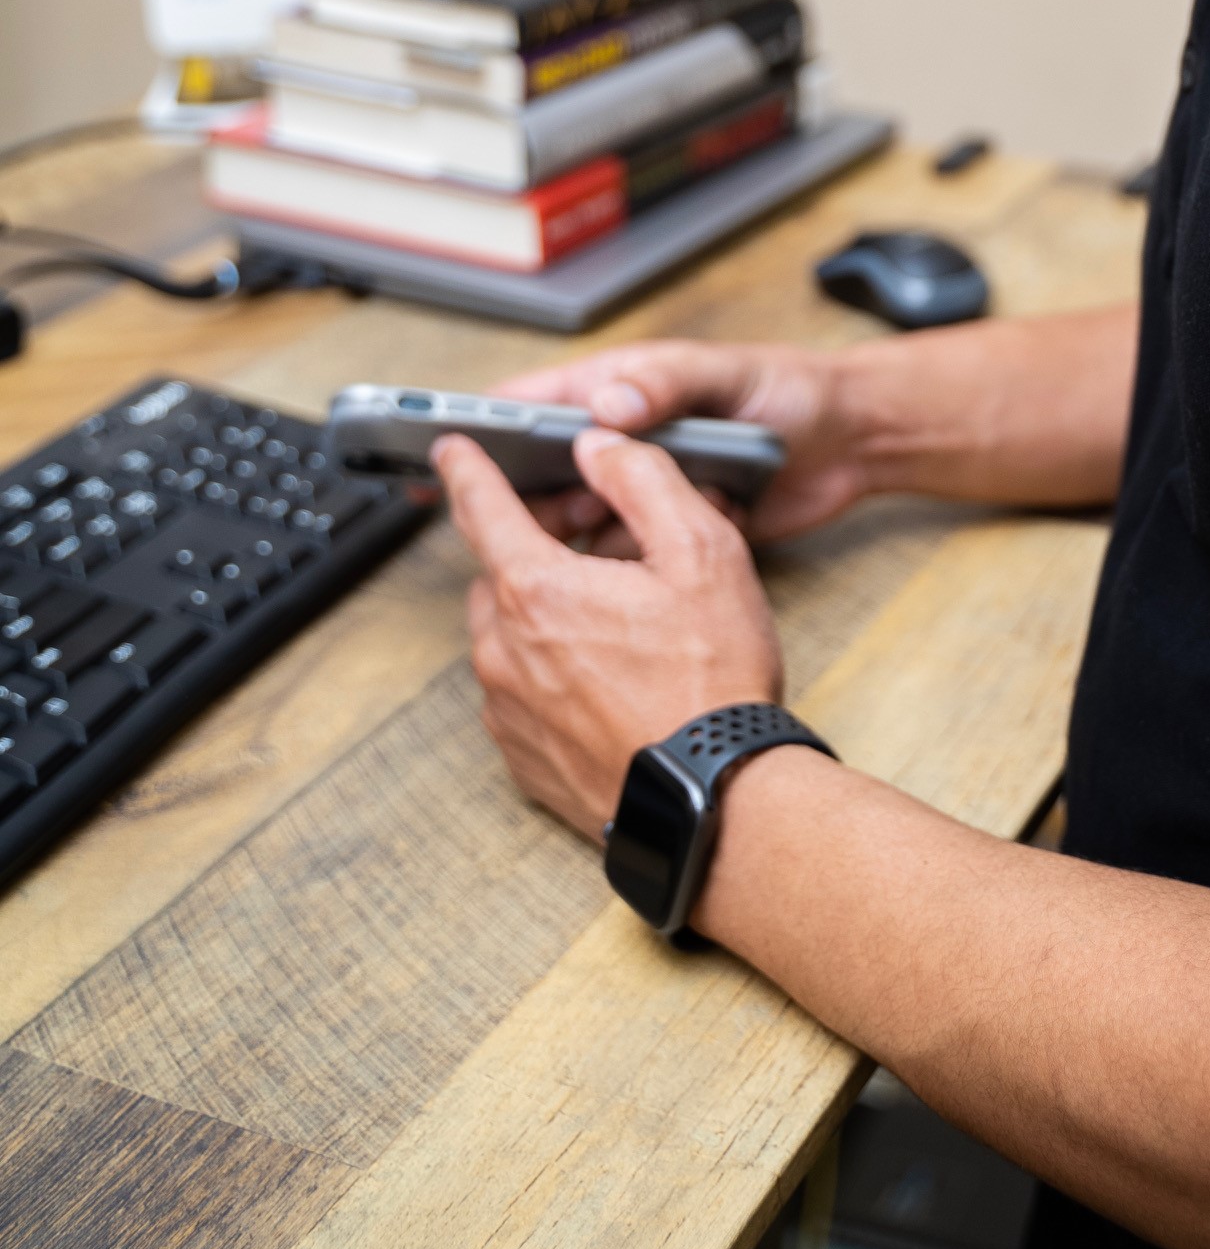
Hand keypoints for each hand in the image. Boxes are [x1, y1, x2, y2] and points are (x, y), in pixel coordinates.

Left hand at [435, 427, 782, 837]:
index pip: (483, 508)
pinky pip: (520, 694)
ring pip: (508, 636)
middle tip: (596, 551)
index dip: (469, 468)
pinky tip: (607, 681)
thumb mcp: (702, 551)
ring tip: (615, 624)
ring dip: (543, 616)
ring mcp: (507, 711)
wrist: (716, 801)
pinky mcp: (522, 758)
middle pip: (498, 574)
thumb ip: (643, 480)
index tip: (453, 449)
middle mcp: (504, 650)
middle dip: (533, 550)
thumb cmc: (712, 681)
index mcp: (536, 590)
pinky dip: (549, 675)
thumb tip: (601, 447)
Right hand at [489, 336, 873, 548]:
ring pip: (581, 521)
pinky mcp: (672, 534)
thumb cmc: (789, 392)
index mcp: (621, 389)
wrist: (852, 443)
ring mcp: (644, 490)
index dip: (483, 428)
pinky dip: (631, 563)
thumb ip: (667, 383)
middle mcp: (623, 439)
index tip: (441, 454)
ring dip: (586, 536)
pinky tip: (645, 569)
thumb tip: (606, 406)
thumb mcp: (726, 375)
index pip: (535, 404)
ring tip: (603, 547)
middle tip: (525, 528)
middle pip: (544, 473)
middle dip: (529, 499)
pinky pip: (629, 556)